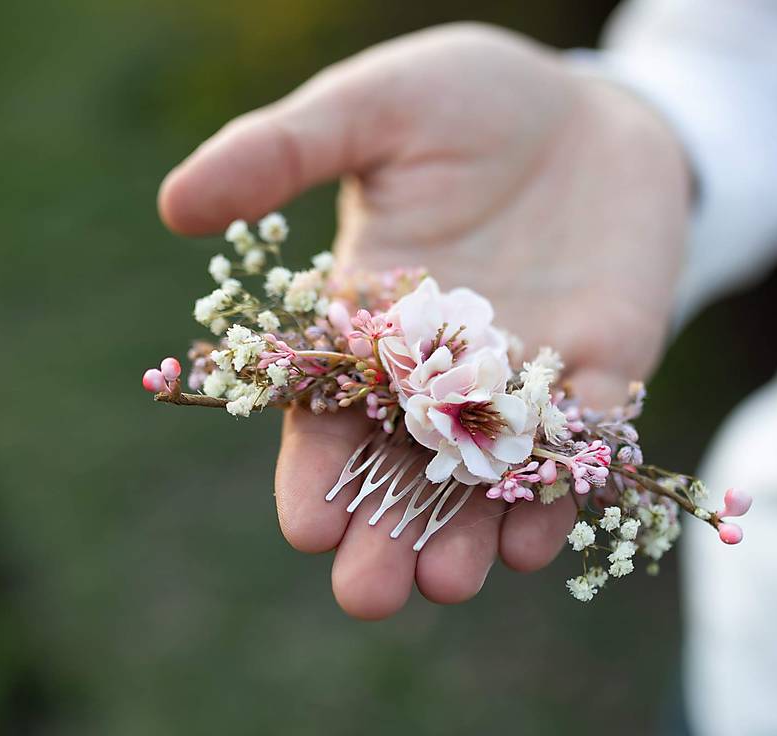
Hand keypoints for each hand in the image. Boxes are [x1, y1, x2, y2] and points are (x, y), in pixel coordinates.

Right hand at [159, 23, 690, 617]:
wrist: (594, 105)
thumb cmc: (469, 99)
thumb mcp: (372, 107)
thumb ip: (281, 150)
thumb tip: (173, 204)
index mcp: (369, 320)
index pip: (329, 415)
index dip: (315, 473)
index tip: (307, 527)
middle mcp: (441, 370)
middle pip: (402, 471)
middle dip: (385, 536)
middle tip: (367, 595)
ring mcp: (522, 380)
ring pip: (487, 481)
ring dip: (467, 536)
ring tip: (449, 582)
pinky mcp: (603, 373)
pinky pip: (581, 446)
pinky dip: (560, 492)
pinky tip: (534, 540)